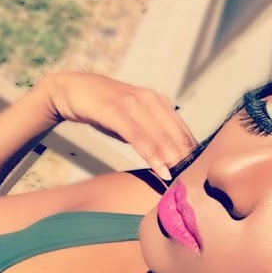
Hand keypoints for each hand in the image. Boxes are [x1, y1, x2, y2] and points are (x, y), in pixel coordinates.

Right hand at [45, 71, 197, 179]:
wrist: (72, 90)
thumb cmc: (106, 110)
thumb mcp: (133, 122)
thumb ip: (151, 136)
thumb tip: (170, 159)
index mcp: (159, 102)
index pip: (182, 131)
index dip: (192, 153)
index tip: (199, 174)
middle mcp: (150, 99)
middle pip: (175, 135)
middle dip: (186, 160)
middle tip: (194, 182)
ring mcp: (133, 103)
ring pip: (160, 137)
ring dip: (173, 160)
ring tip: (183, 180)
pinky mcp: (116, 110)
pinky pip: (138, 136)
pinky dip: (151, 155)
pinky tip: (160, 170)